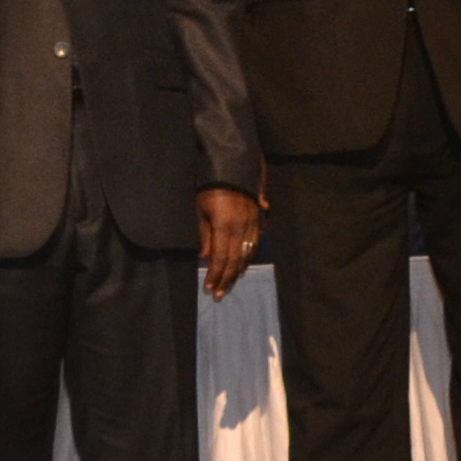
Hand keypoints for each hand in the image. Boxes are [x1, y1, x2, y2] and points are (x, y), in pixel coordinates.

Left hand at [197, 184, 261, 300]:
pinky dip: (249, 257)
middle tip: (220, 295)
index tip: (209, 288)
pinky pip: (255, 243)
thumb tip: (205, 257)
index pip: (221, 258)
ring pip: (247, 254)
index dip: (215, 275)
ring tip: (230, 284)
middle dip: (227, 279)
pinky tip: (244, 265)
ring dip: (238, 271)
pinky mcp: (259, 219)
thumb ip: (205, 235)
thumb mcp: (201, 210)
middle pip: (235, 260)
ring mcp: (253, 224)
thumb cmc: (211, 187)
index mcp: (225, 227)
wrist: (234, 166)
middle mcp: (242, 229)